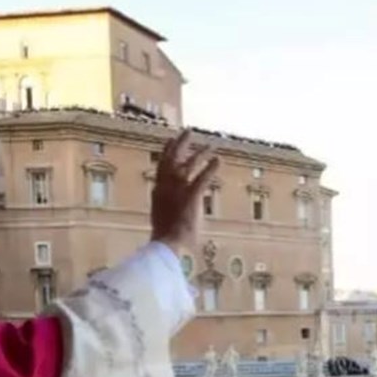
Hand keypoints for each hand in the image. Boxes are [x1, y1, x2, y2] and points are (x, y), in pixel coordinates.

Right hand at [150, 130, 218, 252]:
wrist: (166, 244)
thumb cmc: (165, 240)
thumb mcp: (164, 223)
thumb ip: (168, 214)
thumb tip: (171, 220)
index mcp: (157, 192)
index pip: (161, 166)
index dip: (167, 152)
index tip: (171, 141)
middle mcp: (165, 186)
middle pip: (171, 157)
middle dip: (180, 143)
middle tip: (188, 132)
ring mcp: (178, 189)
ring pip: (189, 164)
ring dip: (199, 153)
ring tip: (210, 146)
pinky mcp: (191, 195)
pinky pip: (203, 177)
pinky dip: (211, 168)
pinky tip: (218, 160)